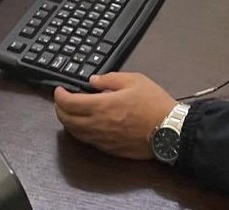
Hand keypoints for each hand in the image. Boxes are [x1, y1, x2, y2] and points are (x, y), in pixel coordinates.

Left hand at [53, 73, 176, 159]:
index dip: (59, 95)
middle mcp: (97, 125)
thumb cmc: (154, 105)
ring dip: (68, 121)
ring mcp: (102, 139)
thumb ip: (111, 78)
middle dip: (59, 108)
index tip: (60, 90)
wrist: (169, 131)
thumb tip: (94, 80)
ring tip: (72, 112)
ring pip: (74, 133)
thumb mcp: (135, 80)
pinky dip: (80, 131)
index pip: (68, 103)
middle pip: (66, 120)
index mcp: (102, 106)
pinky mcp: (109, 149)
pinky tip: (87, 124)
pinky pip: (87, 141)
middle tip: (62, 100)